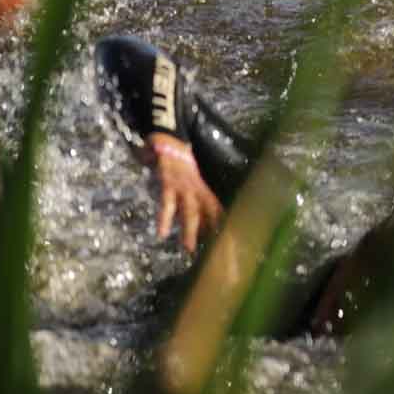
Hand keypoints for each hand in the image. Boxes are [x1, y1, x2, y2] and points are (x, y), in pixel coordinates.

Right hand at [146, 134, 223, 251]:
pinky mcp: (169, 184)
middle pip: (208, 214)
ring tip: (189, 248)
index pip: (218, 210)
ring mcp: (184, 187)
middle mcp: (197, 189)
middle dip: (211, 232)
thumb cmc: (181, 165)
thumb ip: (197, 199)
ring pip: (189, 211)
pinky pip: (167, 204)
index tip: (232, 241)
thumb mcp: (192, 182)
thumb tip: (203, 221)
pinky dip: (164, 218)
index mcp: (203, 190)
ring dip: (189, 230)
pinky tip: (162, 233)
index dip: (224, 225)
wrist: (168, 141)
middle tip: (214, 252)